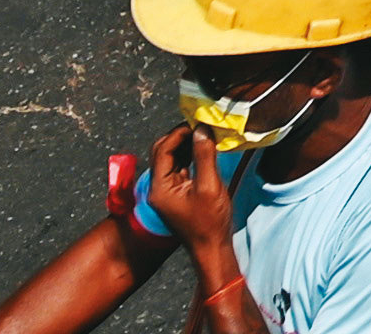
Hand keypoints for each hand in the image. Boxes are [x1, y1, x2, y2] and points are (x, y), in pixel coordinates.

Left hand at [145, 125, 239, 258]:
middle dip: (180, 136)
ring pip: (171, 158)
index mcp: (159, 187)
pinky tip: (204, 148)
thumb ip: (204, 156)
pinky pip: (180, 166)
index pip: (162, 150)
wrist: (211, 248)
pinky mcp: (178, 192)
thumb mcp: (209, 186)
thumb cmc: (209, 222)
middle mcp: (158, 187)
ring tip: (205, 133)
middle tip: (201, 125)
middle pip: (162, 152)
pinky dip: (190, 155)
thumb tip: (202, 130)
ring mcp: (168, 190)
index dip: (179, 133)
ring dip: (186, 144)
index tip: (198, 122)